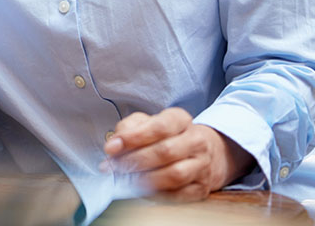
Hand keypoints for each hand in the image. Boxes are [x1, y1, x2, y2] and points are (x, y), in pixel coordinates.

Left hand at [102, 107, 253, 200]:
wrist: (203, 153)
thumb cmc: (167, 137)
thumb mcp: (147, 123)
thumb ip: (128, 129)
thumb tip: (113, 147)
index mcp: (180, 119)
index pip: (159, 127)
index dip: (133, 138)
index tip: (111, 148)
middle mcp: (196, 141)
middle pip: (165, 152)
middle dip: (135, 161)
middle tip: (114, 167)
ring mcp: (202, 166)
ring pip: (174, 175)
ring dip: (145, 180)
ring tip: (126, 180)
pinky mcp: (202, 188)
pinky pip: (178, 195)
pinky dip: (156, 195)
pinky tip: (141, 190)